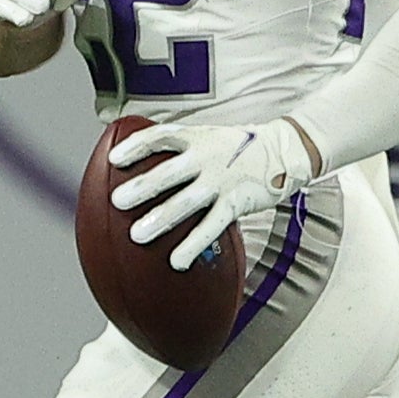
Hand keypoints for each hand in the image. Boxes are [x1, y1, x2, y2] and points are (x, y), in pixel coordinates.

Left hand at [110, 118, 316, 267]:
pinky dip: (193, 244)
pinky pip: (212, 227)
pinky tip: (177, 261)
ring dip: (161, 219)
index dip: (136, 147)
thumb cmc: (237, 147)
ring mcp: (221, 180)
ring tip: (137, 235)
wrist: (283, 151)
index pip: (160, 137)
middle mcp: (207, 157)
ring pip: (187, 203)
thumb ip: (180, 146)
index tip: (114, 160)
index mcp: (196, 137)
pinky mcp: (236, 202)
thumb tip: (141, 157)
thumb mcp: (209, 136)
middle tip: (118, 202)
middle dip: (142, 187)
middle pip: (168, 172)